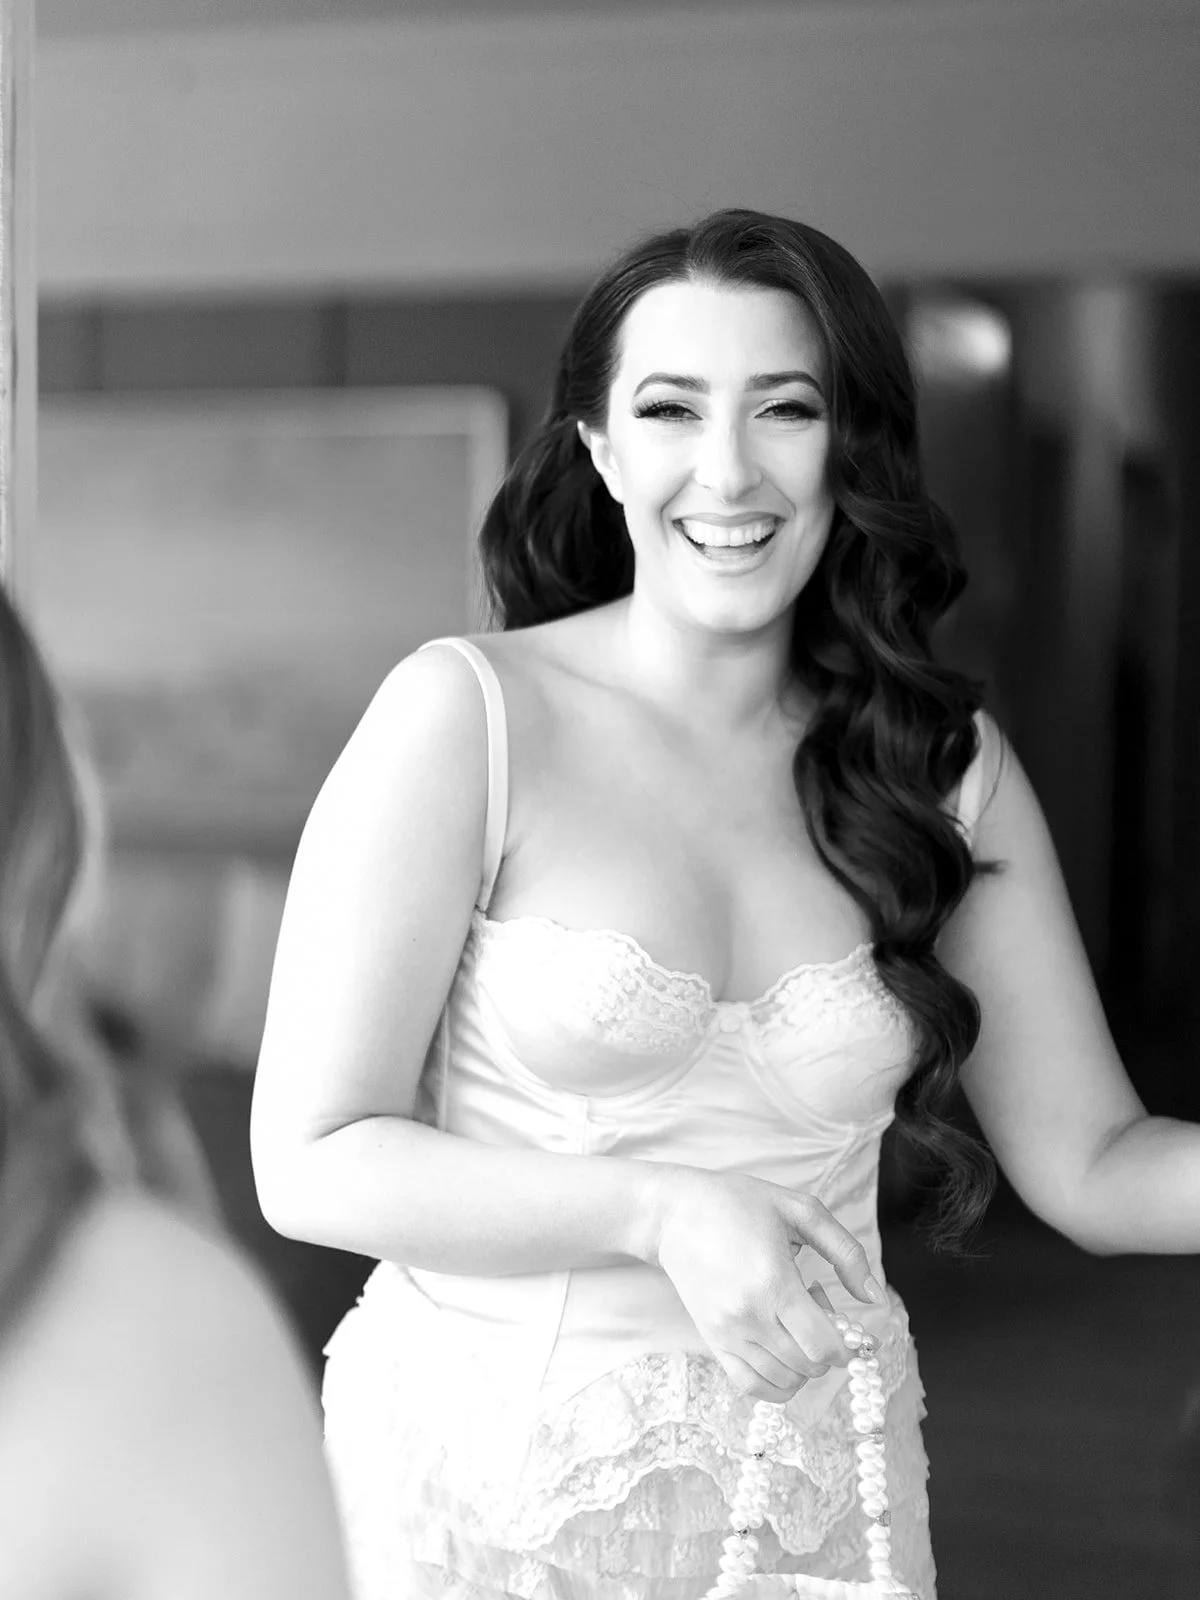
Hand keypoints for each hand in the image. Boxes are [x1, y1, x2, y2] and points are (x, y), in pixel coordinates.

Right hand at [646, 1166, 884, 1402]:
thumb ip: (846, 1252)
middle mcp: (748, 1317)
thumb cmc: (739, 1204)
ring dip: (804, 1361)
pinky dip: (778, 1383)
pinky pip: (753, 1387)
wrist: (675, 1215)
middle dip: (828, 1348)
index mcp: (772, 1283)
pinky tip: (782, 1351)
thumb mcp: (800, 1210)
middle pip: (808, 1366)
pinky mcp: (713, 1342)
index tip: (852, 1329)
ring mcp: (727, 1334)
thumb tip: (874, 1298)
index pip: (822, 1346)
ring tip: (794, 1320)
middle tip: (817, 1307)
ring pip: (784, 1381)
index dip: (848, 1346)